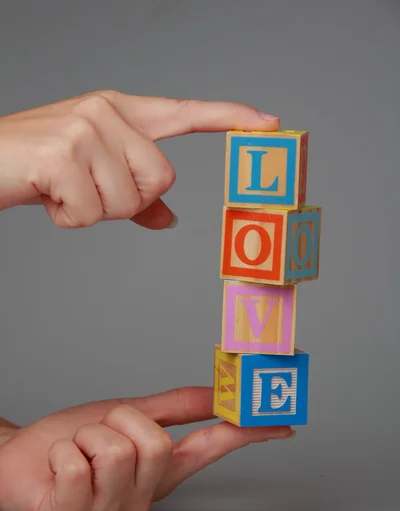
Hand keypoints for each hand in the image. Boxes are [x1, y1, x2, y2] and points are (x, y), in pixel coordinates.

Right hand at [0, 90, 278, 228]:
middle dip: (127, 201)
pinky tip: (48, 196)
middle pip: (162, 179)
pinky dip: (70, 218)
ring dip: (95, 212)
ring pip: (129, 201)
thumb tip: (170, 219)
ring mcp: (85, 128)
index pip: (184, 112)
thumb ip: (136, 194)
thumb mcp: (92, 175)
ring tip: (63, 191)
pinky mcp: (64, 152)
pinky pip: (94, 213)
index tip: (268, 124)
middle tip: (87, 190)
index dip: (229, 117)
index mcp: (119, 112)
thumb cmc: (39, 168)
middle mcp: (106, 112)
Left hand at [0, 387, 292, 510]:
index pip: (212, 448)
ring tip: (77, 449)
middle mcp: (144, 496)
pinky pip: (78, 466)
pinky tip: (57, 467)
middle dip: (119, 423)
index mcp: (161, 469)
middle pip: (155, 444)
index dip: (247, 434)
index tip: (281, 424)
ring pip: (115, 451)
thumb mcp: (128, 414)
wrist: (20, 458)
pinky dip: (61, 453)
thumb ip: (175, 407)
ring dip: (87, 436)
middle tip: (100, 431)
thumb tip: (219, 394)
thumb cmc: (76, 439)